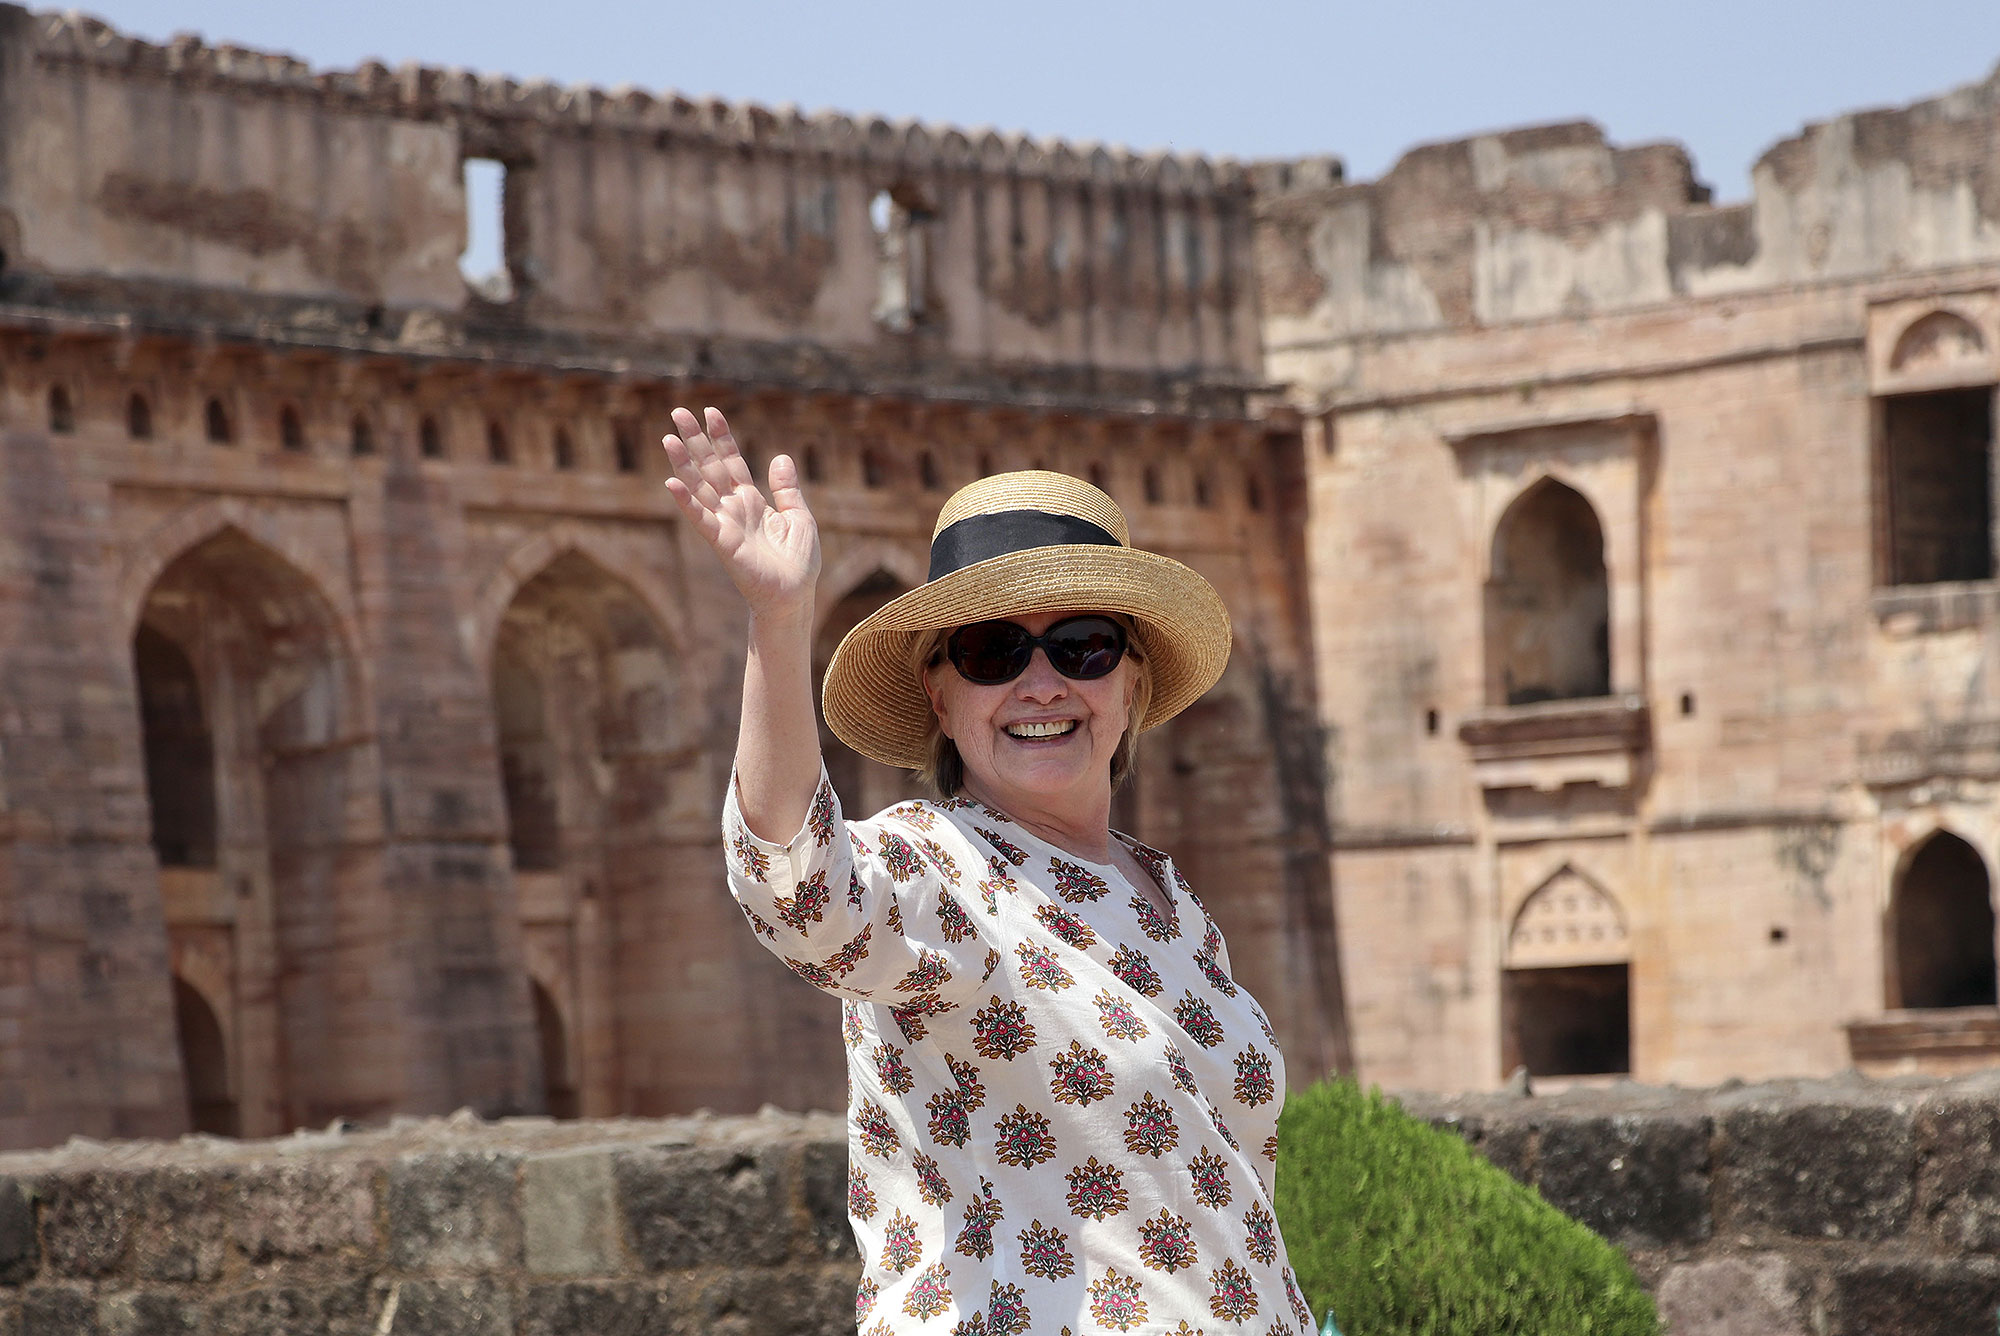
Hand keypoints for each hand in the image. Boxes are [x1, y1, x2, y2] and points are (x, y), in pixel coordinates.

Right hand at [661, 407, 820, 616]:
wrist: (795, 597)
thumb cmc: (798, 563)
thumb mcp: (800, 517)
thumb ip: (787, 489)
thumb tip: (780, 457)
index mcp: (752, 501)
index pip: (732, 462)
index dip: (722, 437)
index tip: (711, 412)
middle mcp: (734, 509)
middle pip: (710, 467)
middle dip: (695, 440)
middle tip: (678, 411)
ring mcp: (725, 524)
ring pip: (700, 488)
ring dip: (683, 463)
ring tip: (668, 437)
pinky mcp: (722, 543)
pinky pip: (701, 519)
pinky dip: (686, 502)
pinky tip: (671, 482)